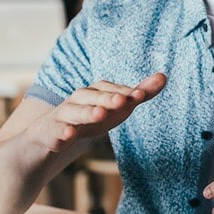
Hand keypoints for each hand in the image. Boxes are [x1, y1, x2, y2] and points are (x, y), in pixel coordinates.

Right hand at [28, 73, 166, 152]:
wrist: (49, 137)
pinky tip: (69, 135)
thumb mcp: (114, 108)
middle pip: (92, 97)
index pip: (110, 89)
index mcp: (94, 93)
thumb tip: (164, 77)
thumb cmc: (89, 118)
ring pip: (74, 113)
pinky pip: (56, 133)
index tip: (141, 94)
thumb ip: (138, 94)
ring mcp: (62, 117)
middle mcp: (77, 101)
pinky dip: (62, 133)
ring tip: (100, 114)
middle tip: (123, 100)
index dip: (125, 92)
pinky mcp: (51, 134)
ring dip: (87, 113)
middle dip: (107, 98)